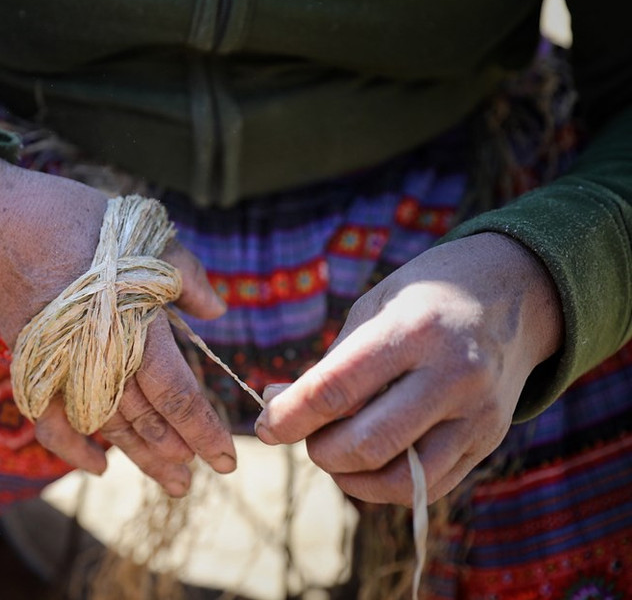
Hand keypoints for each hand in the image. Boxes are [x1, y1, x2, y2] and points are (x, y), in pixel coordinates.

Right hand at [0, 140, 235, 495]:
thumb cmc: (74, 218)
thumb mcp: (142, 232)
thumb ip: (184, 274)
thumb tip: (215, 311)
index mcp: (131, 321)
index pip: (174, 391)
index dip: (203, 428)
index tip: (227, 457)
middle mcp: (97, 352)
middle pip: (143, 418)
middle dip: (178, 451)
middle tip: (204, 476)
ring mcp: (60, 364)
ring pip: (105, 425)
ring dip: (140, 457)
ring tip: (170, 483)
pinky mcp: (31, 367)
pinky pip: (50, 422)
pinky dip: (73, 449)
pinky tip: (99, 465)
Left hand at [254, 233, 562, 503]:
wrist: (514, 292)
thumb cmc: (424, 299)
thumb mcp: (372, 309)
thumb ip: (329, 364)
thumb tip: (276, 406)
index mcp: (413, 330)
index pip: (335, 390)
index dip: (289, 417)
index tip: (265, 426)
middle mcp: (451, 375)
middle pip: (367, 444)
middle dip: (319, 450)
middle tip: (307, 434)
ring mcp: (477, 414)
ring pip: (399, 478)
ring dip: (350, 476)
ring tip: (337, 450)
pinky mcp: (489, 441)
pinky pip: (426, 487)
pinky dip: (384, 484)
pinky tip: (370, 461)